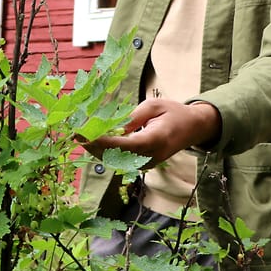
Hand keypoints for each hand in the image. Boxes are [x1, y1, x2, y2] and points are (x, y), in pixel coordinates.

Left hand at [83, 99, 220, 168]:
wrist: (193, 128)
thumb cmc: (174, 112)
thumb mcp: (153, 106)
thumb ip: (132, 118)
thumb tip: (111, 128)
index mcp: (155, 140)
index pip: (124, 146)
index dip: (102, 142)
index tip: (84, 136)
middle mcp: (152, 156)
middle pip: (117, 157)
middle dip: (94, 147)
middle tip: (76, 135)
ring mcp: (149, 163)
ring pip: (117, 161)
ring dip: (98, 150)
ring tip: (81, 137)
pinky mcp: (145, 164)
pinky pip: (123, 161)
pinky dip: (107, 152)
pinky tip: (95, 142)